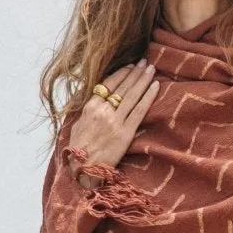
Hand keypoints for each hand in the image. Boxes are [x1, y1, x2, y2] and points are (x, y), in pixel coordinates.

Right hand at [68, 60, 158, 183]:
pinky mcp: (126, 133)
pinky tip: (155, 86)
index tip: (130, 66)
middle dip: (135, 73)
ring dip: (143, 80)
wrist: (83, 170)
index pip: (108, 84)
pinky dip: (148, 97)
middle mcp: (103, 111)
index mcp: (90, 107)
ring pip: (132, 95)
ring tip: (151, 69)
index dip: (121, 73)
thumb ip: (88, 111)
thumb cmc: (78, 151)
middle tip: (145, 62)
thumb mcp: (77, 125)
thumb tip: (95, 101)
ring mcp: (115, 121)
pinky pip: (140, 111)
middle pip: (123, 87)